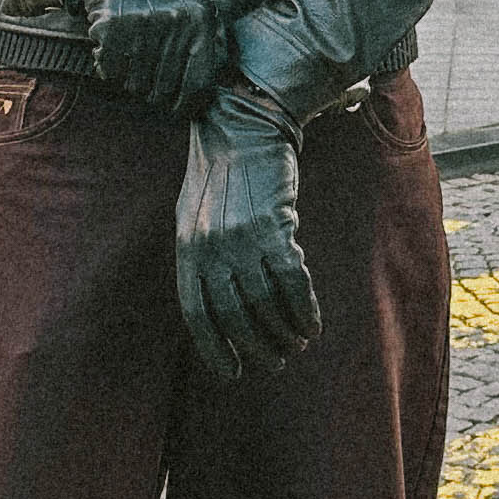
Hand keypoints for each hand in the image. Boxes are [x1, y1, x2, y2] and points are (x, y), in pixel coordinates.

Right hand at [78, 0, 225, 117]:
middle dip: (153, 95)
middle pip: (163, 89)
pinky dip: (108, 69)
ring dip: (129, 81)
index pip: (198, 83)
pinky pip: (110, 71)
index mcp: (200, 20)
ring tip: (129, 62)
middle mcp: (174, 21)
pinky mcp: (112, 24)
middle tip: (146, 86)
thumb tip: (215, 89)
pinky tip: (111, 52)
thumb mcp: (197, 7)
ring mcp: (142, 23)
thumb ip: (213, 43)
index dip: (185, 105)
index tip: (176, 110)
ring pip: (135, 84)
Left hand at [175, 78, 322, 381]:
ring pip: (265, 303)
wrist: (243, 125)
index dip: (215, 348)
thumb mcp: (194, 216)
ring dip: (284, 331)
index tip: (232, 372)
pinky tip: (312, 324)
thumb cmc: (221, 173)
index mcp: (187, 249)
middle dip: (256, 346)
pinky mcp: (274, 227)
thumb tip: (214, 307)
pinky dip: (303, 309)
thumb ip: (201, 258)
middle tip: (275, 362)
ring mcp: (242, 239)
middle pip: (234, 315)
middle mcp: (210, 248)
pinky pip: (292, 283)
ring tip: (297, 343)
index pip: (198, 314)